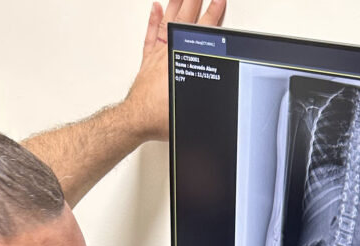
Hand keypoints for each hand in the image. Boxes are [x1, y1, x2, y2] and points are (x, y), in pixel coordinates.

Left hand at [127, 0, 226, 142]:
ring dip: (176, 4)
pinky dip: (153, 20)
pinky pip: (151, 35)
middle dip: (194, 1)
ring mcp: (157, 54)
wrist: (138, 119)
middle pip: (184, 19)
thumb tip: (222, 104)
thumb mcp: (192, 108)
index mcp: (182, 60)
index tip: (219, 1)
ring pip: (168, 21)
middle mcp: (169, 52)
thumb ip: (206, 101)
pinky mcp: (148, 61)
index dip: (212, 15)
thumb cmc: (160, 115)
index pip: (202, 32)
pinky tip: (156, 8)